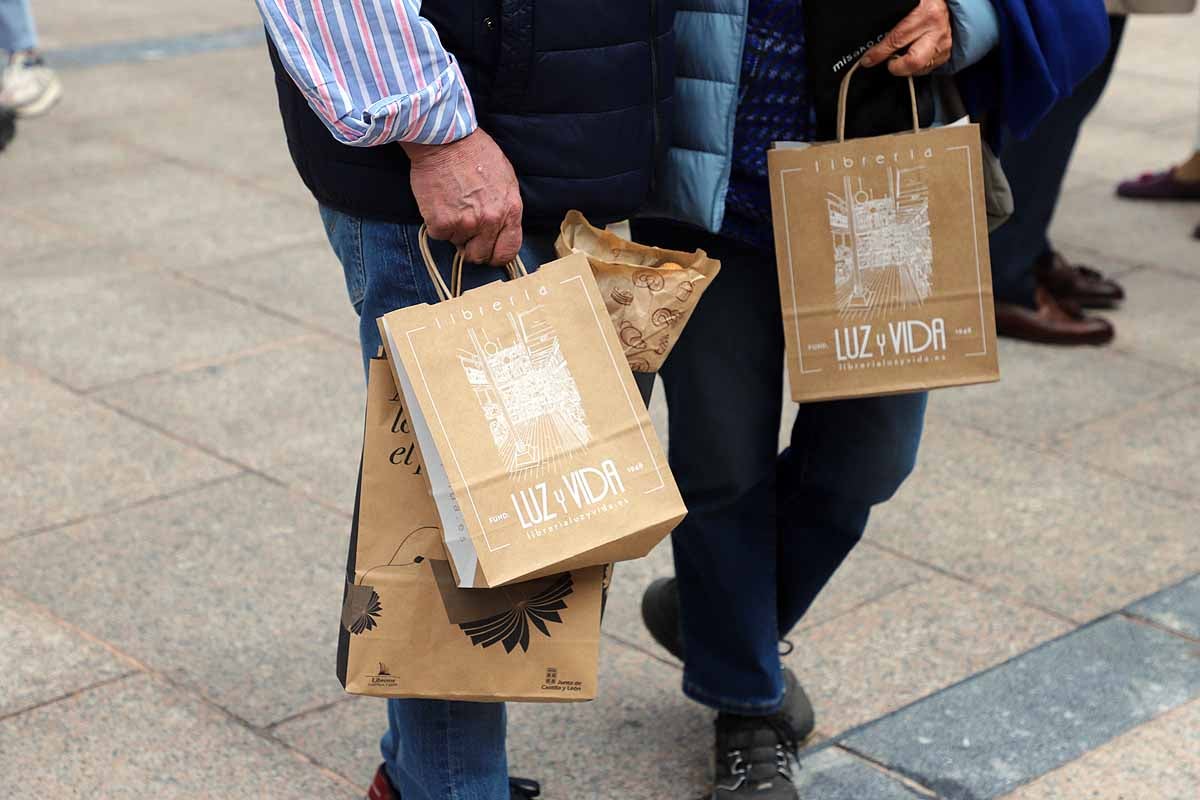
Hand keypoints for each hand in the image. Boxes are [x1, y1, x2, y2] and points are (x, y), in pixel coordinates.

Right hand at [403, 128, 522, 265]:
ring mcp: (466, 224)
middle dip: (472, 247)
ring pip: (457, 244)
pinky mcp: (441, 223)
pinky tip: (439, 202)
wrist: (445, 139)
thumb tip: (501, 230)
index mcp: (510, 211)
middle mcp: (491, 221)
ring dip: (453, 230)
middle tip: (464, 229)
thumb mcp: (505, 179)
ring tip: (452, 204)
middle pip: (481, 256)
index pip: (508, 251)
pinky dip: (436, 222)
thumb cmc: (475, 153)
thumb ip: (506, 208)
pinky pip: (438, 235)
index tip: (488, 250)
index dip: (496, 254)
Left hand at [861, 0, 952, 76]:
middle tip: (888, 62)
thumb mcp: (910, 6)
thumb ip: (893, 21)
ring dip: (905, 68)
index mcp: (927, 15)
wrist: (946, 5)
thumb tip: (874, 43)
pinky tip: (911, 58)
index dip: (879, 52)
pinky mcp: (946, 54)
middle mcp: (937, 31)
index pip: (897, 39)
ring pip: (919, 68)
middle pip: (913, 61)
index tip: (868, 59)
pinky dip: (915, 68)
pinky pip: (927, 69)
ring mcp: (943, 44)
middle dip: (896, 67)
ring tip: (899, 58)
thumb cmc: (925, 4)